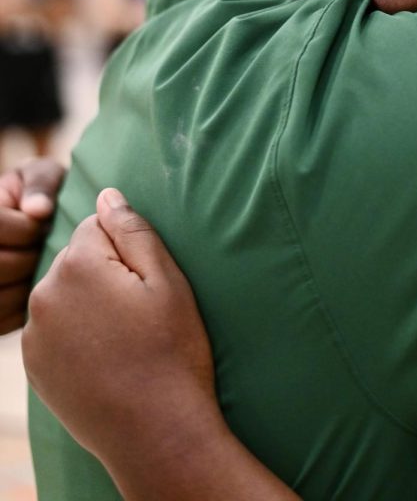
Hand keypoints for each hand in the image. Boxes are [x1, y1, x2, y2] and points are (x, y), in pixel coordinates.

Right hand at [0, 157, 64, 334]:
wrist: (40, 222)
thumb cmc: (43, 193)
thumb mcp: (42, 175)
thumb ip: (40, 184)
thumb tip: (38, 210)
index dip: (27, 229)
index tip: (44, 222)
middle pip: (1, 265)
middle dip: (32, 255)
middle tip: (47, 246)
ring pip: (3, 296)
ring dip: (31, 280)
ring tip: (39, 262)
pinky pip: (8, 318)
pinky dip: (28, 304)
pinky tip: (34, 282)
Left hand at [23, 189, 217, 466]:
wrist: (157, 431)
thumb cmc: (172, 350)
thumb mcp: (166, 279)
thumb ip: (132, 229)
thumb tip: (106, 195)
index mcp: (76, 266)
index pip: (98, 227)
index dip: (130, 252)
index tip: (147, 287)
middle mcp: (43, 296)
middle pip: (78, 260)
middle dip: (105, 275)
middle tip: (139, 316)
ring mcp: (34, 335)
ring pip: (65, 296)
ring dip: (88, 305)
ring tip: (124, 341)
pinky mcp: (33, 367)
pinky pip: (55, 330)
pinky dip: (75, 336)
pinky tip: (105, 359)